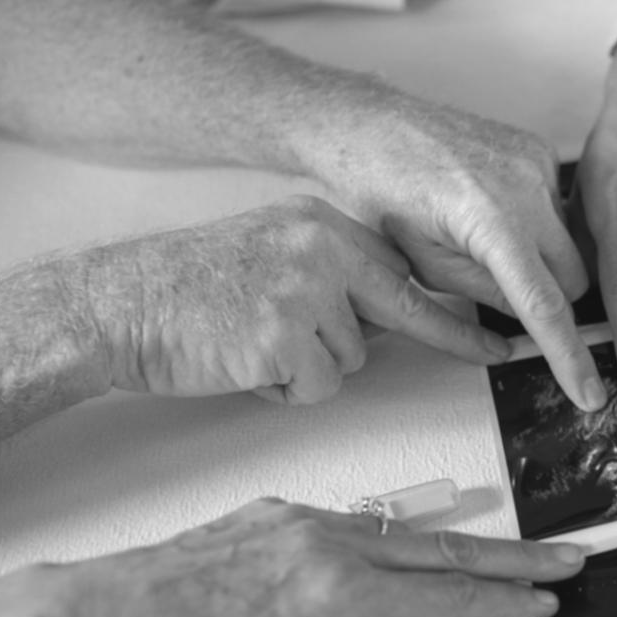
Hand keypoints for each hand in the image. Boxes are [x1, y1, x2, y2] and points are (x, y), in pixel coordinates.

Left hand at [38, 498, 582, 616]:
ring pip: (407, 532)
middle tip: (568, 557)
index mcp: (334, 592)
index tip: (546, 601)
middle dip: (514, 558)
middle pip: (445, 552)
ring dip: (465, 547)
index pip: (444, 600)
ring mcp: (306, 518)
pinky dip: (400, 539)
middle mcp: (328, 543)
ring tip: (511, 557)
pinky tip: (415, 552)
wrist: (96, 610)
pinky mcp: (281, 508)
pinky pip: (360, 523)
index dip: (504, 603)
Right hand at [80, 195, 509, 404]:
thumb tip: (389, 315)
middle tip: (493, 354)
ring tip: (254, 345)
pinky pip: (317, 387)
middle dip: (447, 337)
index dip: (450, 309)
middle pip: (401, 311)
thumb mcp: (273, 252)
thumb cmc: (191, 288)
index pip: (404, 270)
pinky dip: (285, 390)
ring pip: (352, 359)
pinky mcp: (284, 339)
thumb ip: (333, 273)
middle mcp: (321, 250)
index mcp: (321, 225)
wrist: (120, 303)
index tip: (496, 331)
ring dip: (313, 369)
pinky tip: (244, 364)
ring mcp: (304, 293)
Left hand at [325, 102, 604, 410]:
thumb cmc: (380, 193)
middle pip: (573, 276)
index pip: (545, 306)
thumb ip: (485, 294)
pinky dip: (535, 223)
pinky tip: (492, 210)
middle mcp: (527, 185)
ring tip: (482, 237)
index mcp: (492, 220)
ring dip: (540, 257)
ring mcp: (537, 162)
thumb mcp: (425, 265)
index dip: (569, 356)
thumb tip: (529, 313)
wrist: (371, 128)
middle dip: (546, 296)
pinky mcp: (539, 150)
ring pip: (570, 243)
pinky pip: (558, 207)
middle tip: (490, 283)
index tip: (588, 391)